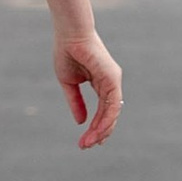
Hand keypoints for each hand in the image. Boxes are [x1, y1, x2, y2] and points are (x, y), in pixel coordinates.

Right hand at [53, 23, 122, 148]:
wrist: (69, 34)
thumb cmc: (67, 52)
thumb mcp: (69, 83)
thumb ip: (76, 102)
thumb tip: (80, 121)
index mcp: (102, 83)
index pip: (102, 111)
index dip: (95, 127)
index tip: (84, 142)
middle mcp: (111, 83)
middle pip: (109, 115)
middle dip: (98, 133)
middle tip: (85, 146)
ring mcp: (113, 81)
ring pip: (112, 113)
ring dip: (101, 130)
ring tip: (88, 143)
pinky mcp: (112, 79)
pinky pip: (112, 105)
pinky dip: (105, 120)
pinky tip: (96, 131)